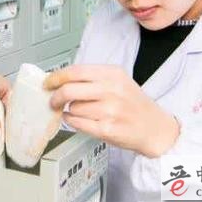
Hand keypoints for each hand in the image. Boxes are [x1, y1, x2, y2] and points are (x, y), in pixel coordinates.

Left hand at [44, 65, 179, 157]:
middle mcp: (112, 90)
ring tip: (78, 111)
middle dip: (55, 96)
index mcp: (113, 74)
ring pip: (72, 108)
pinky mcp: (107, 129)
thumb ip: (92, 78)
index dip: (56, 77)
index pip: (75, 71)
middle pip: (69, 90)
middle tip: (52, 99)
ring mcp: (109, 111)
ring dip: (68, 110)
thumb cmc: (133, 104)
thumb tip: (60, 79)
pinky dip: (72, 121)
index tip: (47, 82)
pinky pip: (77, 123)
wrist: (155, 128)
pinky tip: (77, 119)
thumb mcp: (118, 81)